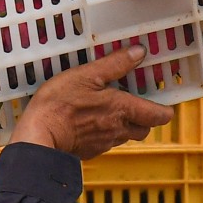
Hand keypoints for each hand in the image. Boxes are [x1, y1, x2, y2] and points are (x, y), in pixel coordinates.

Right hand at [14, 47, 174, 160]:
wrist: (38, 137)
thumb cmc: (60, 104)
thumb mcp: (86, 75)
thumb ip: (115, 64)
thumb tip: (138, 52)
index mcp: (123, 109)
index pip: (158, 116)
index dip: (164, 110)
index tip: (164, 103)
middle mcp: (118, 129)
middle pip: (144, 129)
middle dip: (145, 118)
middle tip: (136, 103)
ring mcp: (104, 142)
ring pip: (125, 136)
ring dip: (124, 125)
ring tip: (111, 110)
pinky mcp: (89, 150)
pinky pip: (106, 142)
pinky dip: (104, 132)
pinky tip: (90, 122)